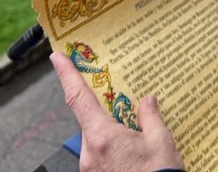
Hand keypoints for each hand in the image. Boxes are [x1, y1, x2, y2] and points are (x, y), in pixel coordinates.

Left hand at [50, 52, 183, 171]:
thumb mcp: (161, 142)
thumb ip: (150, 117)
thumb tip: (146, 100)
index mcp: (102, 136)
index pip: (78, 98)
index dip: (66, 74)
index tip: (57, 57)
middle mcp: (90, 153)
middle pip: (91, 121)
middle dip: (106, 112)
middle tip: (124, 105)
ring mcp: (90, 169)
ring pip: (97, 140)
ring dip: (112, 134)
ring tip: (137, 139)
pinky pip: (100, 156)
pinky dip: (113, 150)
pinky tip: (132, 154)